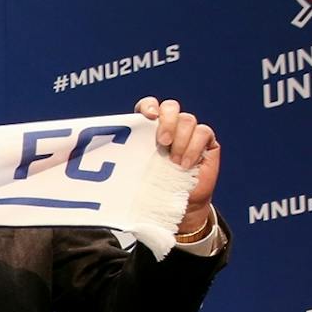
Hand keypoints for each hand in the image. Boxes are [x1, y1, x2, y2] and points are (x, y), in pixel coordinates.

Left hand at [135, 96, 218, 232]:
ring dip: (181, 140)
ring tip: (174, 162)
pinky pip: (203, 132)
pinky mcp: (205, 140)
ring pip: (187, 119)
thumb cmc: (154, 189)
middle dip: (167, 121)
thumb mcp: (138, 174)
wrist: (180, 205)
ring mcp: (189, 131)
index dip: (149, 106)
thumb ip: (130, 161)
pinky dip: (194, 147)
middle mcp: (170, 125)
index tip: (148, 116)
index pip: (148, 106)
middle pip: (171, 107)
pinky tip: (186, 164)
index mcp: (149, 129)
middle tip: (162, 142)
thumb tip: (106, 161)